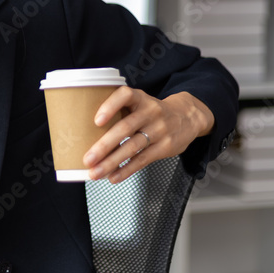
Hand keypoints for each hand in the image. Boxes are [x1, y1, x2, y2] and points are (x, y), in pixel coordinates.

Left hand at [82, 88, 213, 182]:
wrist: (187, 117)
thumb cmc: (152, 112)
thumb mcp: (140, 103)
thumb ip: (120, 112)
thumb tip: (86, 132)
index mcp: (140, 98)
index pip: (125, 95)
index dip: (110, 106)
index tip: (96, 121)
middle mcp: (150, 112)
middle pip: (125, 128)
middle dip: (104, 145)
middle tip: (88, 158)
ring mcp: (159, 130)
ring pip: (132, 147)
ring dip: (111, 162)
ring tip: (95, 173)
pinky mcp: (165, 147)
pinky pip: (143, 160)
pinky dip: (126, 170)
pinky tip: (113, 177)